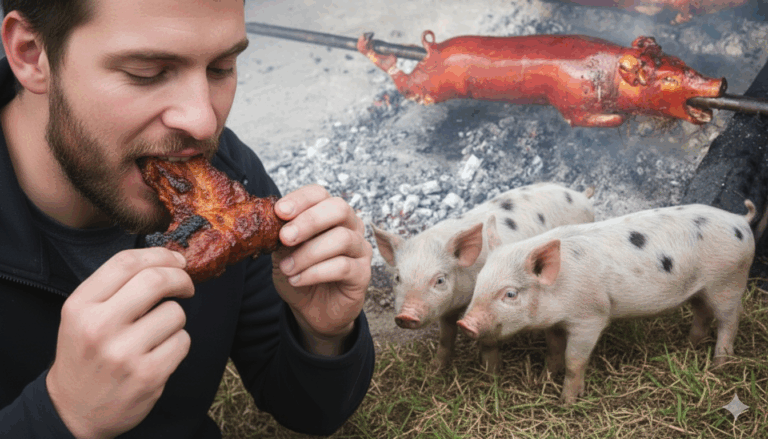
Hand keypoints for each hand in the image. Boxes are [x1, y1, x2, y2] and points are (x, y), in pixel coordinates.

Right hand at [46, 248, 193, 438]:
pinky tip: (160, 353)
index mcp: (80, 306)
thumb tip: (169, 260)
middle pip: (156, 280)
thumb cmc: (86, 354)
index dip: (160, 255)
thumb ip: (116, 287)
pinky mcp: (148, 375)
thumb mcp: (83, 315)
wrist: (73, 410)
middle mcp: (99, 327)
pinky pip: (183, 341)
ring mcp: (124, 353)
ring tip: (157, 333)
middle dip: (180, 278)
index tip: (176, 260)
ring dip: (175, 319)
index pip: (126, 263)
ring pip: (175, 313)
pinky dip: (178, 343)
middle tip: (186, 286)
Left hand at [271, 185, 371, 353]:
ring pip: (341, 238)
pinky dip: (315, 272)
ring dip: (308, 253)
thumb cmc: (301, 274)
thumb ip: (281, 235)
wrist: (312, 310)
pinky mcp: (363, 273)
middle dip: (309, 221)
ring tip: (287, 269)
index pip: (320, 194)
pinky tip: (298, 279)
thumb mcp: (284, 252)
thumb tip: (271, 221)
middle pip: (338, 208)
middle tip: (285, 238)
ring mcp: (360, 249)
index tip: (279, 211)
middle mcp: (351, 226)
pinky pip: (343, 266)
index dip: (300, 199)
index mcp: (330, 214)